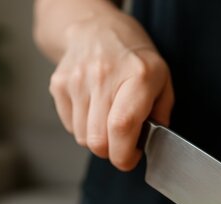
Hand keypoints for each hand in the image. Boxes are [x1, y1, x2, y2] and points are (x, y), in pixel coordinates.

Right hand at [48, 17, 172, 170]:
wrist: (96, 27)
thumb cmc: (133, 56)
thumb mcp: (162, 78)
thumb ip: (162, 112)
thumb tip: (153, 141)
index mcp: (137, 77)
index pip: (122, 126)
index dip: (125, 154)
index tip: (131, 158)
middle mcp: (103, 77)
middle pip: (98, 140)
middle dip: (112, 152)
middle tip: (123, 142)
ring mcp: (77, 80)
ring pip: (82, 138)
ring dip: (97, 140)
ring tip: (108, 121)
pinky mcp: (58, 85)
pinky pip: (70, 126)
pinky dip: (83, 127)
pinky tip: (94, 109)